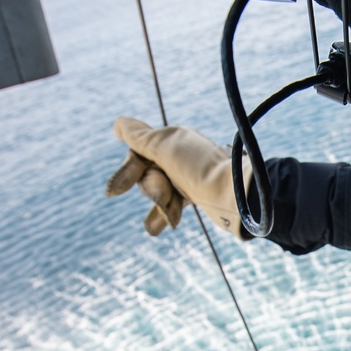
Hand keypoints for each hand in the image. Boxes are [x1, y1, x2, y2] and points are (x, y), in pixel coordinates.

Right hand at [106, 116, 248, 237]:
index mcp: (173, 140)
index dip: (127, 171)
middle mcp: (179, 155)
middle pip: (147, 175)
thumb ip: (140, 138)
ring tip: (173, 213)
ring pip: (156, 193)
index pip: (138, 151)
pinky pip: (169, 206)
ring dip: (160, 204)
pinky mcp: (195, 196)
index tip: (113, 193)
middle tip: (166, 194)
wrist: (237, 197)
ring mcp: (186, 177)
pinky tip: (162, 226)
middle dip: (152, 188)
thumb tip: (118, 124)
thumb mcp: (166, 148)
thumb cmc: (201, 171)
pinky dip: (164, 216)